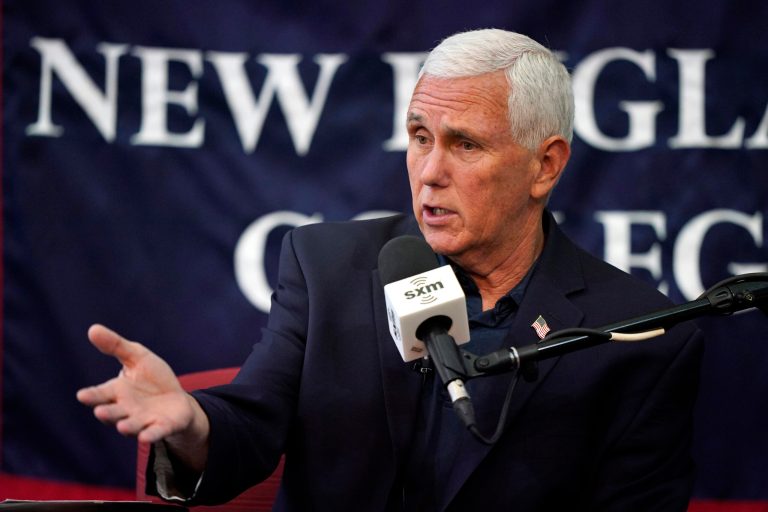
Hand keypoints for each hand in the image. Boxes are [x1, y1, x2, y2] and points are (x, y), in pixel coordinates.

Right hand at [77, 325, 209, 457]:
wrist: (177, 400)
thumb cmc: (152, 379)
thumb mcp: (137, 357)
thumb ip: (116, 346)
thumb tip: (92, 329)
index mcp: (118, 392)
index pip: (101, 394)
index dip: (92, 396)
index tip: (83, 395)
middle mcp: (127, 409)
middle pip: (114, 412)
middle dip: (108, 413)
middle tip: (101, 412)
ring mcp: (144, 420)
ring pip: (132, 425)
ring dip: (127, 426)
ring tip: (122, 427)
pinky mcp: (162, 427)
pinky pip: (155, 432)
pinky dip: (150, 435)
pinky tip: (145, 437)